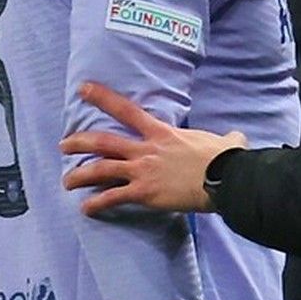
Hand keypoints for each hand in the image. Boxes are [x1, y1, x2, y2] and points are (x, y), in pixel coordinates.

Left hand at [59, 83, 245, 214]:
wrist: (224, 178)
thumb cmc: (225, 159)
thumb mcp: (224, 141)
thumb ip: (225, 137)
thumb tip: (236, 138)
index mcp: (161, 133)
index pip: (126, 110)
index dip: (102, 97)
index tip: (83, 89)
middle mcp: (146, 149)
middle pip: (103, 141)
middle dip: (79, 142)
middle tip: (64, 145)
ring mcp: (143, 171)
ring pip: (101, 169)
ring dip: (79, 175)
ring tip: (67, 182)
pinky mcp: (144, 193)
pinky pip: (113, 198)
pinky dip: (96, 204)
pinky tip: (86, 209)